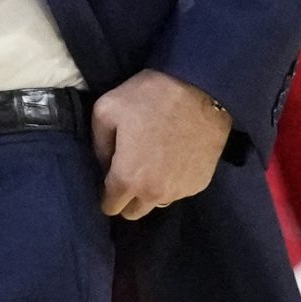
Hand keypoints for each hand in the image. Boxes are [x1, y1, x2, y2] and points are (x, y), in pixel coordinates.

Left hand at [90, 70, 231, 218]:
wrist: (202, 89)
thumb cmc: (150, 97)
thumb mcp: (106, 110)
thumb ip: (98, 145)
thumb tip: (104, 166)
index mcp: (127, 179)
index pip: (110, 207)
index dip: (107, 192)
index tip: (111, 175)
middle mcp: (154, 194)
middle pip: (134, 212)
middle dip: (128, 196)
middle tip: (131, 168)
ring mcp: (180, 191)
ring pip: (157, 202)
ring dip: (151, 189)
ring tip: (155, 160)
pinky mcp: (200, 183)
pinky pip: (179, 190)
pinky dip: (174, 180)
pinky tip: (175, 155)